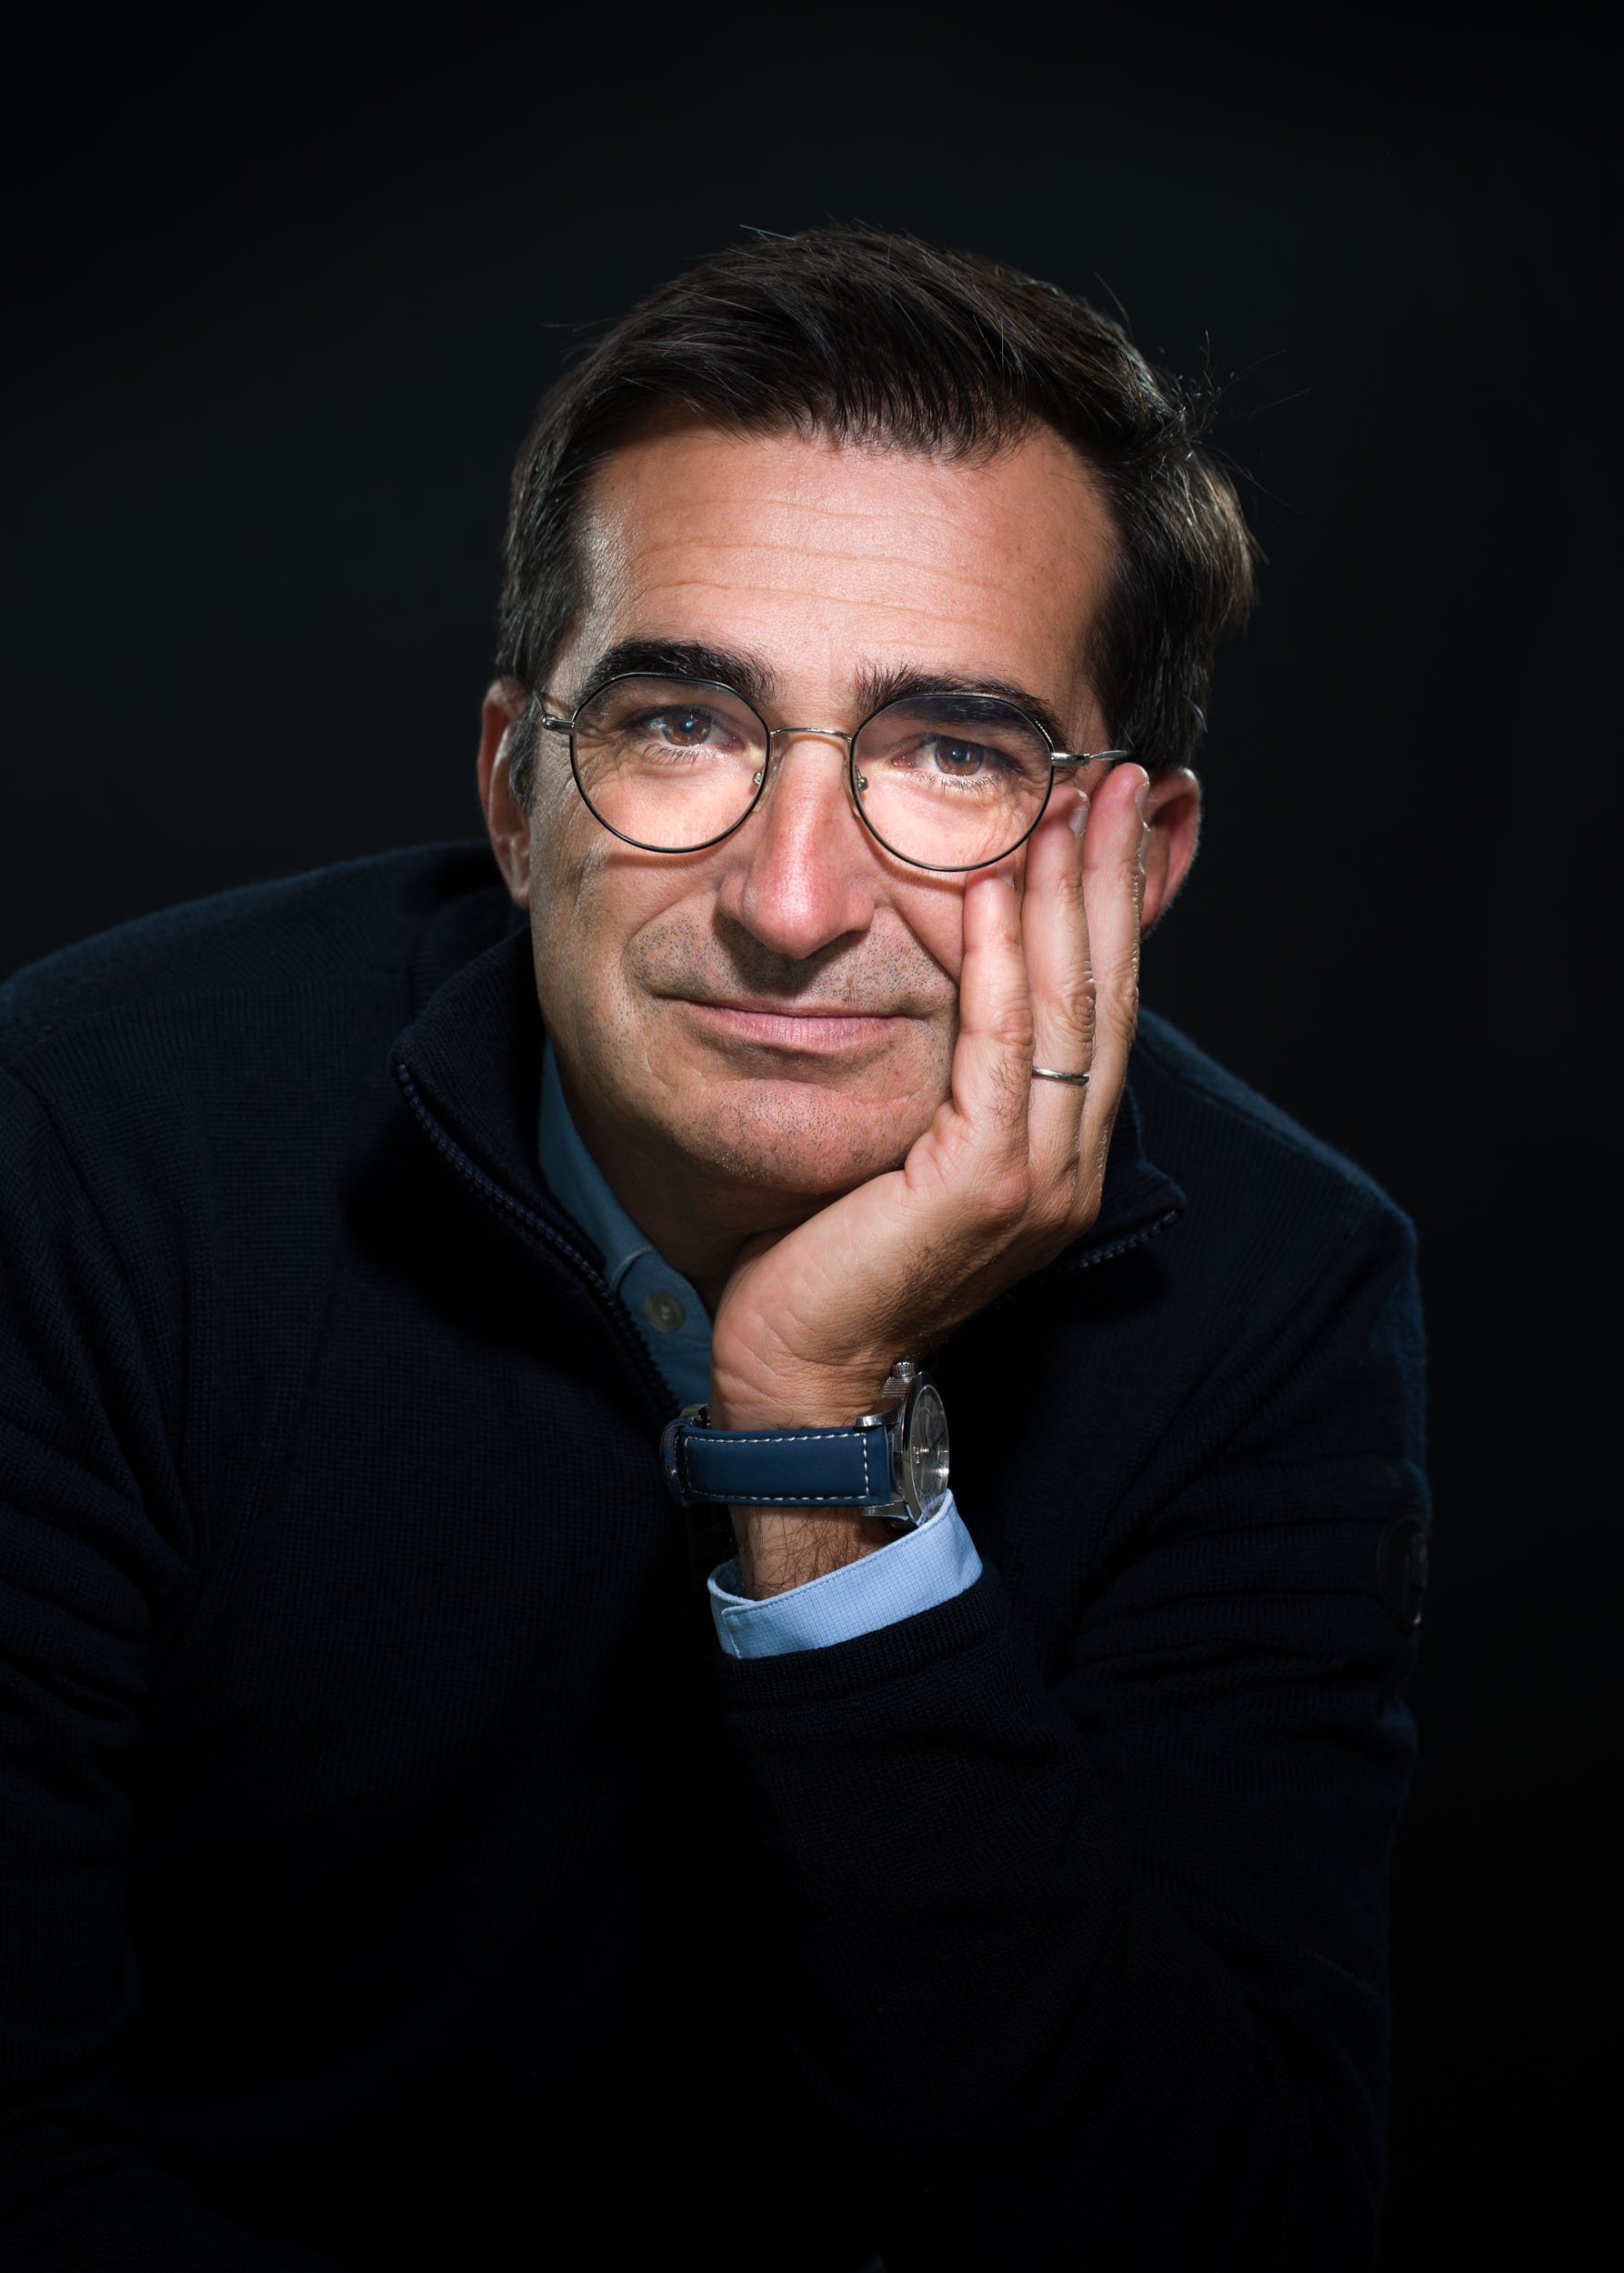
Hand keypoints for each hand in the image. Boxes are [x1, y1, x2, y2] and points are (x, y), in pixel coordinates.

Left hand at [708, 761, 1151, 1596]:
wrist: (805, 1375)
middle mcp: (1068, 1164)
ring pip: (1066, 1007)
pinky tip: (993, 886)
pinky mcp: (984, 1184)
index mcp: (1059, 1155)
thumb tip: (937, 983)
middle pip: (1102, 991)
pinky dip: (1001, 960)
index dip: (1107, 905)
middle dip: (1109, 874)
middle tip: (1110, 775)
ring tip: (1066, 800)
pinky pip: (1002, 1046)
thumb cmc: (834, 1261)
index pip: (1096, 1006)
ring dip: (1068, 894)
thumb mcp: (907, 1152)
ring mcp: (1037, 1178)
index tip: (1101, 812)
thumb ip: (946, 1080)